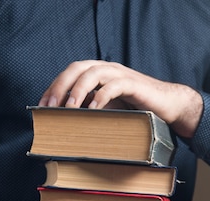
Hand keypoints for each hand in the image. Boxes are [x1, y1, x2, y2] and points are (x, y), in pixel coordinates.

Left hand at [38, 60, 202, 137]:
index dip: (53, 88)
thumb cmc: (135, 109)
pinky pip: (114, 85)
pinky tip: (93, 109)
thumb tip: (64, 124)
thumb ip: (89, 110)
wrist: (167, 106)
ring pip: (93, 72)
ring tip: (69, 108)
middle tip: (49, 107)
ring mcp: (120, 74)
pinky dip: (101, 96)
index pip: (69, 74)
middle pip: (77, 68)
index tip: (41, 106)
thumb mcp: (107, 109)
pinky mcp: (134, 84)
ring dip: (78, 90)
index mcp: (97, 73)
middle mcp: (106, 69)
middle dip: (60, 86)